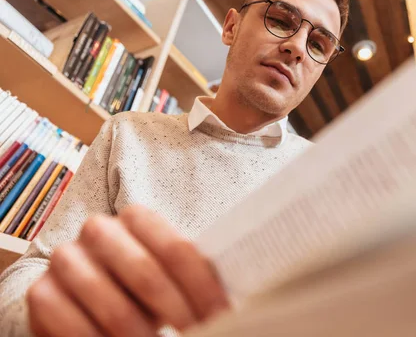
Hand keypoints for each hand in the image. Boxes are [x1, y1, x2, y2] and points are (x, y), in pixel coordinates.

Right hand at [27, 205, 228, 336]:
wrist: (83, 292)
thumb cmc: (140, 282)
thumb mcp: (169, 272)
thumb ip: (195, 272)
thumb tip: (246, 283)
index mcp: (136, 217)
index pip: (178, 250)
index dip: (203, 289)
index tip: (221, 316)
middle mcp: (99, 230)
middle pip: (148, 276)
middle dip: (180, 313)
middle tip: (199, 334)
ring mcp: (67, 259)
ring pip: (115, 308)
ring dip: (143, 336)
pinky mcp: (42, 293)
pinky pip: (76, 328)